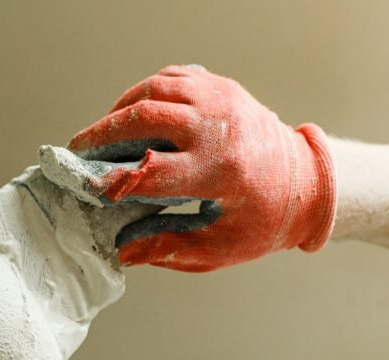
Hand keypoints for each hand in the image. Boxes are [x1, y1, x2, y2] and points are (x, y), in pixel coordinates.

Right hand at [39, 65, 335, 271]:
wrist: (308, 183)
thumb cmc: (263, 220)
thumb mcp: (219, 248)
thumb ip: (168, 249)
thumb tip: (124, 252)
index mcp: (221, 171)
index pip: (153, 170)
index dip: (115, 180)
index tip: (93, 189)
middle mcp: (221, 128)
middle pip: (146, 116)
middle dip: (104, 133)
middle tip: (80, 150)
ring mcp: (222, 100)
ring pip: (155, 89)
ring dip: (121, 109)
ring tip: (102, 133)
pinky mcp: (222, 88)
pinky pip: (173, 79)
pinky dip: (146, 94)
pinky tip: (132, 114)